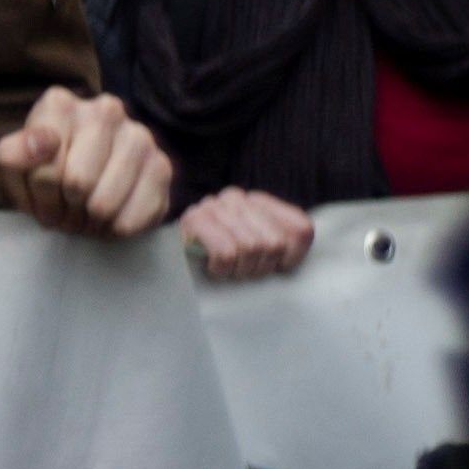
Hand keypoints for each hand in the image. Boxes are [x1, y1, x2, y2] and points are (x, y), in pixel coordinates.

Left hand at [0, 86, 175, 239]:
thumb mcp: (13, 168)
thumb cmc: (42, 174)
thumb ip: (13, 154)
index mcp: (60, 104)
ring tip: (85, 211)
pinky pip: (134, 216)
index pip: (45, 167)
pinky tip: (111, 216)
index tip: (42, 190)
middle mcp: (105, 110)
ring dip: (90, 221)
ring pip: (105, 204)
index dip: (41, 192)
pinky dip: (117, 228)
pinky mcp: (162, 166)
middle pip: (77, 184)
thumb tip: (44, 140)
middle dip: (66, 207)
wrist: (78, 189)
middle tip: (66, 205)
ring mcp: (139, 135)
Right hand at [175, 185, 313, 280]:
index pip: (300, 228)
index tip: (274, 266)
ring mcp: (213, 206)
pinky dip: (223, 268)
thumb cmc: (224, 263)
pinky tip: (214, 268)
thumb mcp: (263, 251)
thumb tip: (297, 240)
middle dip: (261, 267)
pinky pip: (227, 252)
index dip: (292, 257)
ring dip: (240, 270)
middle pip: (275, 242)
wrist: (169, 265)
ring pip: (251, 248)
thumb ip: (286, 239)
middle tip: (245, 271)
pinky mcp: (193, 220)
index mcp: (260, 202)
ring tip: (229, 269)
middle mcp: (236, 197)